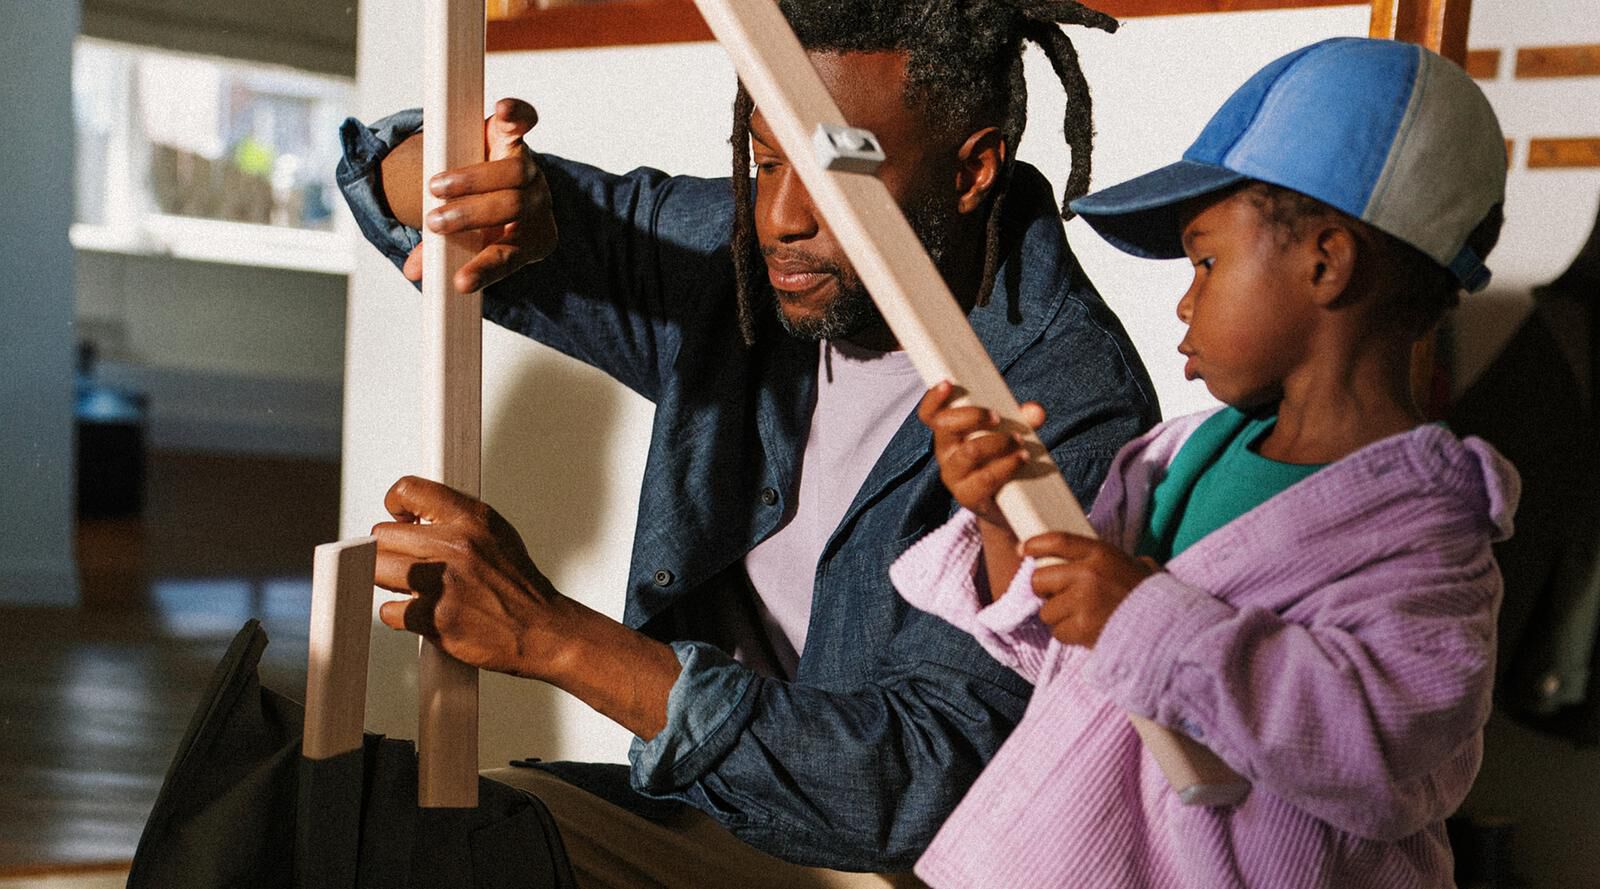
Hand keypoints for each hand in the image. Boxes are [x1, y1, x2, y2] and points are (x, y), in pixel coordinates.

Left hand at [372, 475, 571, 679]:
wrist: (541, 629)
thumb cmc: (519, 586)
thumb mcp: (497, 534)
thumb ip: (457, 518)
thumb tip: (413, 514)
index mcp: (472, 520)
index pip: (410, 490)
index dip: (396, 504)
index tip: (398, 518)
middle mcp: (457, 546)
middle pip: (383, 536)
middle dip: (390, 550)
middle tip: (407, 561)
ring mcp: (443, 583)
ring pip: (378, 571)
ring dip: (390, 581)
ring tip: (414, 587)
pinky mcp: (434, 618)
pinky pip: (389, 610)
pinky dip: (400, 615)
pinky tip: (424, 612)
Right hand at [401, 98, 558, 293]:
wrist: (494, 186)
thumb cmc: (479, 222)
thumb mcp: (463, 243)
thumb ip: (441, 255)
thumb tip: (413, 271)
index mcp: (530, 240)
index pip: (510, 257)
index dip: (485, 269)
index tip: (459, 283)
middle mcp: (536, 203)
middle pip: (512, 207)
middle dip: (471, 215)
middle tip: (434, 222)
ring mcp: (530, 168)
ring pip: (515, 172)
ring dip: (473, 180)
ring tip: (436, 187)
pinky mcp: (515, 136)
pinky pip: (524, 122)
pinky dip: (516, 115)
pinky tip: (502, 111)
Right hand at [918, 380, 1045, 529]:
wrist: (1009, 507)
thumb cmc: (1004, 461)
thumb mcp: (1012, 435)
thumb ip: (1023, 420)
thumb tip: (1036, 411)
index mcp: (949, 434)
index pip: (930, 415)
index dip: (933, 399)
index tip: (948, 383)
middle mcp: (946, 454)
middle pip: (945, 427)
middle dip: (972, 416)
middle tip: (997, 416)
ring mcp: (955, 477)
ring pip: (969, 451)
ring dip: (997, 442)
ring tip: (1020, 441)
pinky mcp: (969, 497)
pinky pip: (985, 478)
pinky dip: (1007, 465)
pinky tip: (1022, 459)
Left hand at [1024, 532, 1157, 647]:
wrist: (1169, 626)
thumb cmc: (1152, 596)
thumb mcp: (1135, 566)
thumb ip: (1109, 560)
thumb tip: (1081, 558)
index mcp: (1101, 553)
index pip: (1057, 541)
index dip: (1035, 544)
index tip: (1023, 549)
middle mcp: (1087, 574)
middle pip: (1040, 579)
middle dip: (1044, 590)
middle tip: (1058, 597)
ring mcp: (1083, 601)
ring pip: (1047, 611)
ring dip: (1059, 617)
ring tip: (1082, 618)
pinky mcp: (1082, 627)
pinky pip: (1058, 632)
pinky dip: (1068, 635)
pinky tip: (1086, 632)